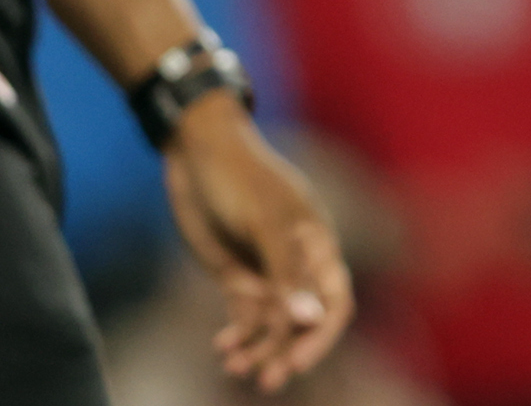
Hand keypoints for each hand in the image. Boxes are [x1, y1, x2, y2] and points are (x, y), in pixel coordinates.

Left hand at [163, 98, 352, 393]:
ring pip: (272, 323)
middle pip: (303, 320)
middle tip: (265, 380)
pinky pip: (245, 315)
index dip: (321, 336)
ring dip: (258, 347)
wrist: (196, 151)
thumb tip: (310, 321)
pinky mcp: (237, 273)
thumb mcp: (264, 225)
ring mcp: (266, 269)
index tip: (296, 362)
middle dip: (287, 351)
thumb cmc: (240, 179)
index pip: (334, 302)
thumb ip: (287, 274)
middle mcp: (296, 262)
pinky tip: (223, 347)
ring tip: (233, 364)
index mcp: (317, 245)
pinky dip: (238, 334)